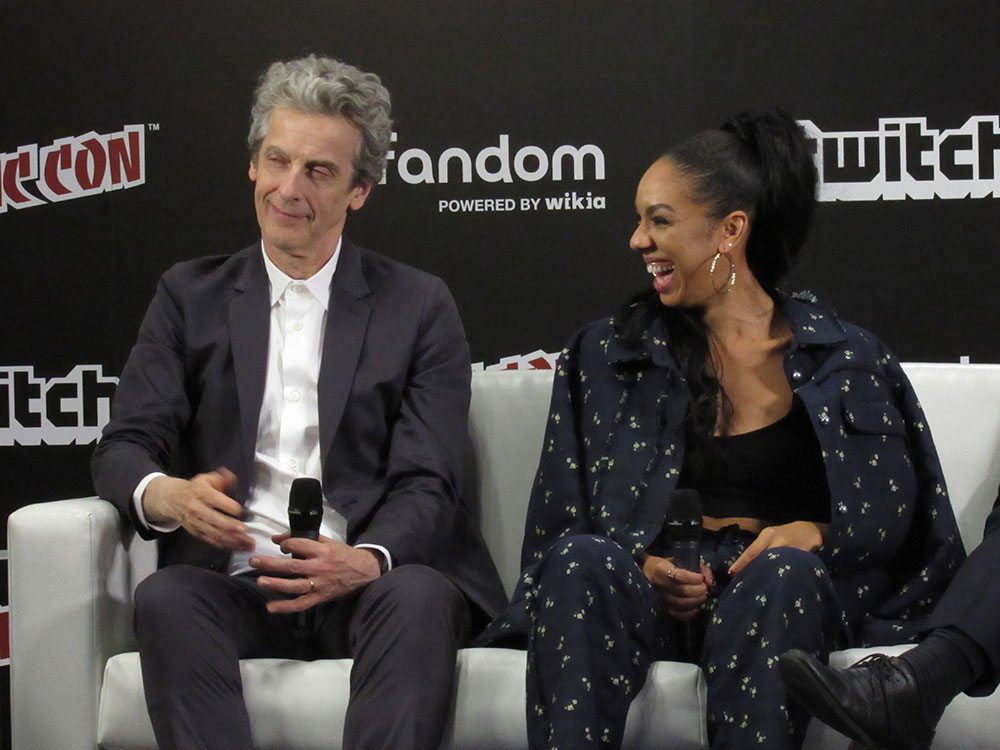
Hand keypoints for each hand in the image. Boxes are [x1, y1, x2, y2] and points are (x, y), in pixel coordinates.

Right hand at [142, 468, 251, 550]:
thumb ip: (223, 479)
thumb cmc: (194, 490)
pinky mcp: (197, 533)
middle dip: (231, 527)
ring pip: (215, 534)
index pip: (216, 501)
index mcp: (201, 493)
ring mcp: (196, 523)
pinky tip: (238, 546)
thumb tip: (231, 478)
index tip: (241, 511)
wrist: (173, 500)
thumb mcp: (207, 479)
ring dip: (233, 540)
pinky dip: (226, 545)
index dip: (230, 506)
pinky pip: (212, 541)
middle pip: (215, 520)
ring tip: (247, 543)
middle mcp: (197, 509)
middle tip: (244, 530)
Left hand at [249, 534, 381, 612]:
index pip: (297, 545)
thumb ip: (304, 539)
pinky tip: (271, 607)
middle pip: (291, 566)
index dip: (285, 544)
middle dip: (270, 563)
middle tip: (254, 561)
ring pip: (294, 585)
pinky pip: (301, 604)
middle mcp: (319, 567)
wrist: (363, 571)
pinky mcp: (320, 597)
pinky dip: (285, 607)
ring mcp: (319, 584)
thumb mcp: (327, 541)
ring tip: (260, 580)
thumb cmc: (343, 554)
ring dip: (275, 583)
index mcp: (322, 551)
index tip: (280, 545)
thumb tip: (278, 538)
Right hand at [642, 553, 714, 621]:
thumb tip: (711, 583)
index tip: (701, 577)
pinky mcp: (662, 607)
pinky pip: (677, 615)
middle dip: (698, 591)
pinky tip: (696, 608)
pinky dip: (690, 614)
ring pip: (681, 604)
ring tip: (703, 597)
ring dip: (696, 602)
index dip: (694, 579)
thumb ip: (700, 568)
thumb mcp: (683, 560)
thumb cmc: (669, 564)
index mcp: (662, 569)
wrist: (646, 571)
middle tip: (705, 588)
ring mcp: (660, 597)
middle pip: (682, 591)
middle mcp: (659, 584)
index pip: (680, 576)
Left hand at [727, 520, 827, 577]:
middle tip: (742, 583)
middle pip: (762, 558)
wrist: (809, 530)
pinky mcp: (801, 557)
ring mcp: (790, 549)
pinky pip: (788, 569)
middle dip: (752, 571)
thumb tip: (744, 566)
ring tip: (758, 587)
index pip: (751, 551)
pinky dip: (782, 577)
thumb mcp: (771, 537)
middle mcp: (778, 540)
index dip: (741, 563)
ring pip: (775, 564)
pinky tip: (777, 585)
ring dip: (766, 576)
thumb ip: (760, 549)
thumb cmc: (785, 535)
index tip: (731, 573)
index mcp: (767, 535)